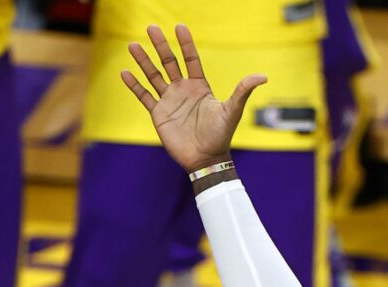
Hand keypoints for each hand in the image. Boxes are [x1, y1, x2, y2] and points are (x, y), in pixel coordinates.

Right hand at [121, 24, 266, 172]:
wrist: (205, 159)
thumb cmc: (220, 136)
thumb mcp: (232, 111)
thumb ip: (243, 91)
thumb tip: (263, 77)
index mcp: (199, 87)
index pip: (190, 60)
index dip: (185, 44)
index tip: (179, 27)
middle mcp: (183, 90)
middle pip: (169, 62)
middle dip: (160, 45)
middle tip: (151, 27)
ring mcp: (170, 101)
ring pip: (153, 76)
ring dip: (143, 61)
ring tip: (132, 45)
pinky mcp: (159, 114)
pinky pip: (144, 96)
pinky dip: (134, 85)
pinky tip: (125, 72)